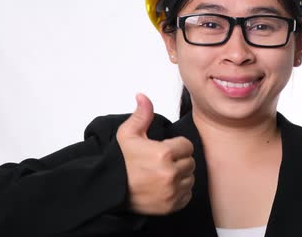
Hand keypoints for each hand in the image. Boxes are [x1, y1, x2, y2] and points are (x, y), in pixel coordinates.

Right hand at [116, 93, 194, 214]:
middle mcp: (170, 173)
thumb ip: (141, 115)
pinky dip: (180, 191)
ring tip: (163, 174)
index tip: (165, 150)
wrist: (111, 190)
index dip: (176, 146)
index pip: (187, 146)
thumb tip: (143, 96)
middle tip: (163, 163)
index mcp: (163, 154)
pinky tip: (166, 187)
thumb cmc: (121, 163)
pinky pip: (187, 194)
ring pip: (190, 178)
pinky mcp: (172, 205)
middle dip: (179, 160)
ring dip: (181, 175)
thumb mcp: (128, 135)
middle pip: (190, 162)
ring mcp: (172, 191)